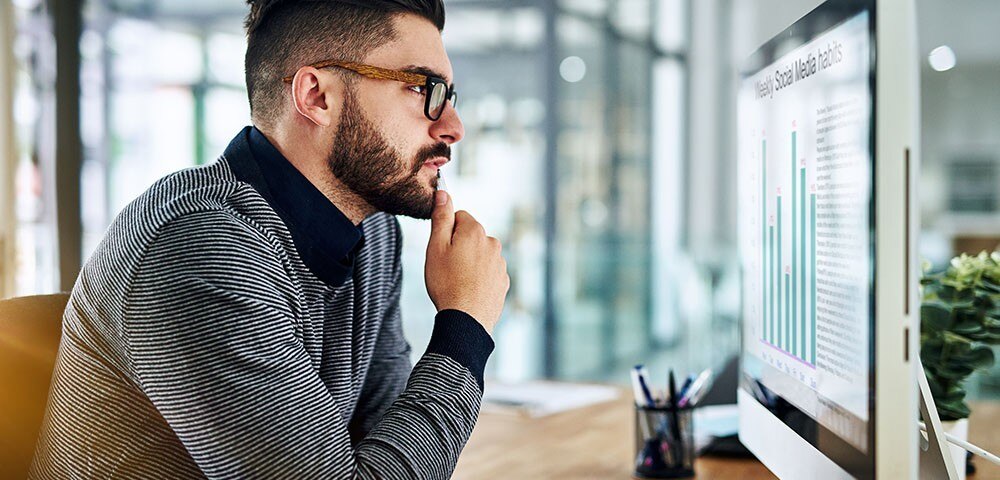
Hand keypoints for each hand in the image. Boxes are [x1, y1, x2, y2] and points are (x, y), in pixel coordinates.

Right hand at [425, 190, 508, 333]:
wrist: (466, 320)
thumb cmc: (446, 283)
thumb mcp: (436, 247)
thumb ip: (441, 218)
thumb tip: (444, 193)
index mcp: (475, 231)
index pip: (459, 216)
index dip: (446, 230)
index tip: (440, 247)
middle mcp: (493, 243)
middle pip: (471, 235)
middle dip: (459, 246)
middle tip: (446, 266)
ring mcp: (500, 264)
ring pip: (480, 255)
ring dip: (469, 262)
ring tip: (457, 281)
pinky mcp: (503, 282)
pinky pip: (488, 272)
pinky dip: (478, 278)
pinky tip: (468, 290)